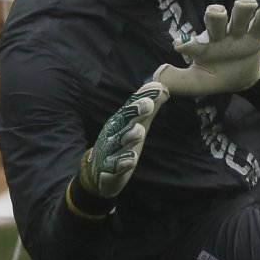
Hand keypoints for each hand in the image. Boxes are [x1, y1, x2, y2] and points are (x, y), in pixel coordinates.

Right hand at [79, 82, 168, 197]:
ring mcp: (110, 152)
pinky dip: (122, 164)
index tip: (157, 88)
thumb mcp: (135, 124)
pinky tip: (131, 160)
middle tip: (148, 104)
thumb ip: (148, 108)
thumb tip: (162, 87)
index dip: (143, 97)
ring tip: (139, 131)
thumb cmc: (120, 143)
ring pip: (119, 143)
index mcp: (120, 122)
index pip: (132, 106)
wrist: (97, 172)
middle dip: (135, 112)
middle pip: (124, 121)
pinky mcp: (109, 171)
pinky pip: (116, 167)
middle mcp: (113, 134)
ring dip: (129, 136)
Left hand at [153, 0, 259, 96]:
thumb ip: (177, 81)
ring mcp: (238, 34)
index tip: (180, 45)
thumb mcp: (196, 83)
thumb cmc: (214, 76)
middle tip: (216, 13)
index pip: (194, 44)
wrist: (239, 80)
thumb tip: (158, 78)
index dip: (187, 44)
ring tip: (246, 3)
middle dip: (215, 14)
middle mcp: (219, 35)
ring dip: (242, 8)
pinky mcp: (257, 36)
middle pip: (217, 18)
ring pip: (240, 15)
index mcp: (202, 47)